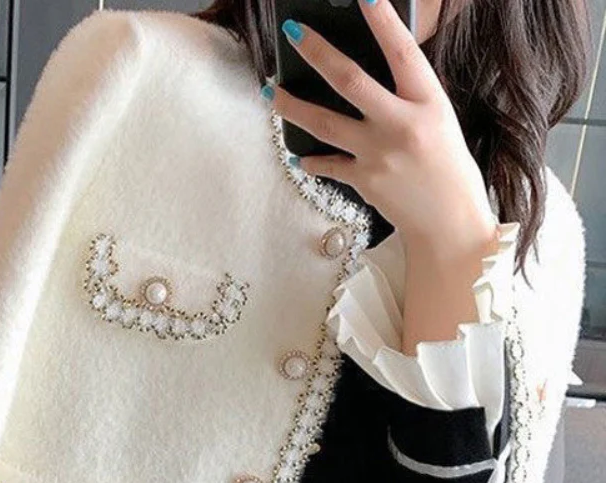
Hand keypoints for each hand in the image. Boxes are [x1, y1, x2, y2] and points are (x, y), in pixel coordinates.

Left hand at [268, 0, 496, 253]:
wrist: (449, 223)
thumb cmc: (446, 166)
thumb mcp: (438, 119)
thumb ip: (407, 95)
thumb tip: (367, 69)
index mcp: (428, 102)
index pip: (402, 51)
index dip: (382, 19)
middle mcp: (402, 126)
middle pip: (349, 80)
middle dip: (316, 52)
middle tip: (290, 31)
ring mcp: (379, 155)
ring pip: (324, 123)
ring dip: (292, 105)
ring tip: (271, 91)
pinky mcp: (364, 181)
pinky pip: (328, 164)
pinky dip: (311, 158)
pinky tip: (298, 153)